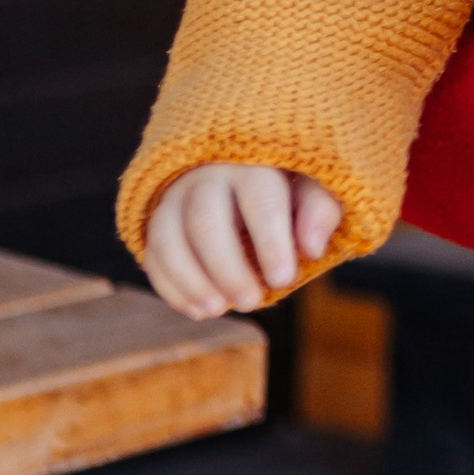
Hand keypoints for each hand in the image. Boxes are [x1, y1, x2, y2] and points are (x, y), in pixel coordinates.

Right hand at [144, 164, 343, 318]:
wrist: (242, 172)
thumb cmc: (287, 184)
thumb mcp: (314, 187)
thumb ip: (320, 211)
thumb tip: (312, 248)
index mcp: (253, 164)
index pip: (259, 200)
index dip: (270, 242)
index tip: (283, 280)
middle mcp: (207, 175)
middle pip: (205, 221)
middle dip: (226, 268)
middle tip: (251, 302)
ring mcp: (176, 198)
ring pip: (168, 238)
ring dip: (190, 280)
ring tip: (217, 310)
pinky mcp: (157, 221)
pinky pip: (153, 253)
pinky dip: (171, 286)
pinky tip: (197, 310)